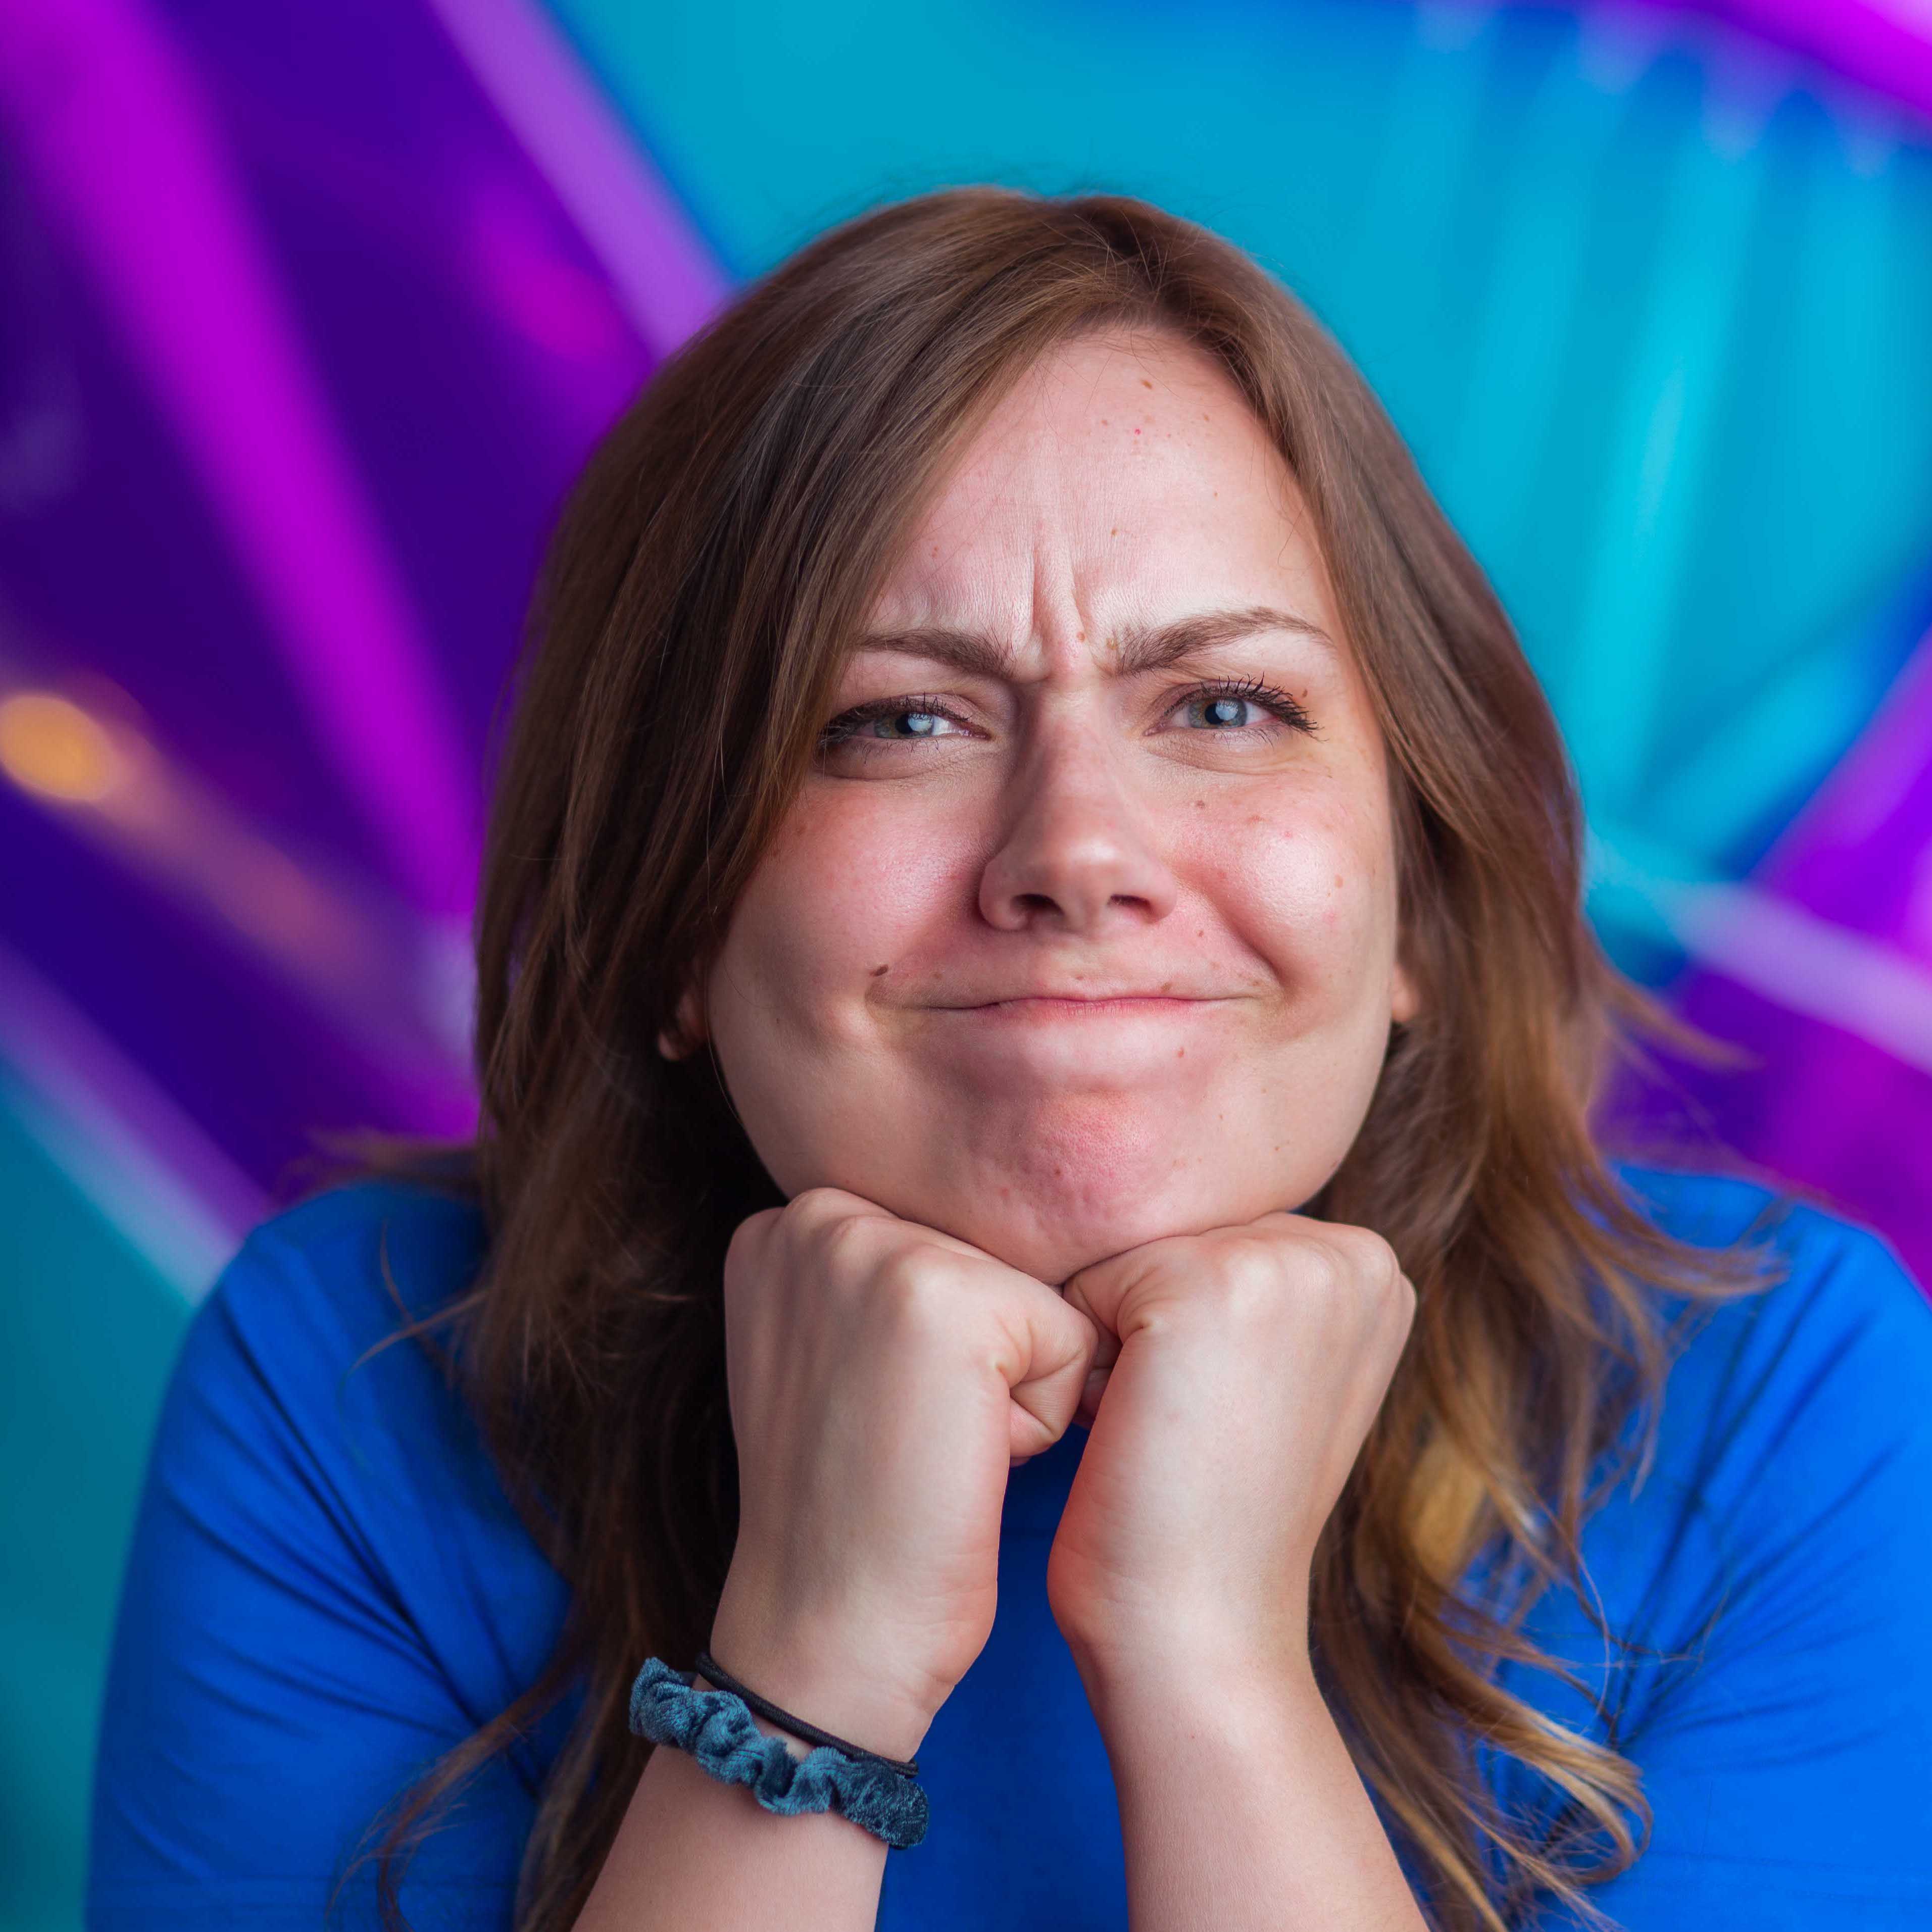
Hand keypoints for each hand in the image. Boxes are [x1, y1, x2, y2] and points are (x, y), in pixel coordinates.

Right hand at [708, 1188, 1097, 1760]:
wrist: (826, 1631)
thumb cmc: (848, 1510)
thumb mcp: (827, 1355)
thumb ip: (872, 1279)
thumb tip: (979, 1250)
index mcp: (785, 1225)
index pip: (941, 1246)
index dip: (935, 1345)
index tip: (873, 1412)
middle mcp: (818, 1216)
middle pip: (990, 1263)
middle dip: (978, 1355)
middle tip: (906, 1436)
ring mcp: (876, 1249)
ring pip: (1034, 1299)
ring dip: (1011, 1384)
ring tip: (933, 1446)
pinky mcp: (947, 1297)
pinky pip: (1070, 1339)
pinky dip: (1044, 1417)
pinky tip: (966, 1461)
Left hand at [1045, 1212, 1414, 1687]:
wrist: (1200, 1632)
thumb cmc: (1211, 1518)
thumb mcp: (1273, 1378)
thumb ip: (1260, 1288)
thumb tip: (1171, 1202)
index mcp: (1371, 1267)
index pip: (1214, 1233)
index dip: (1184, 1327)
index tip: (1217, 1417)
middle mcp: (1349, 1249)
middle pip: (1171, 1230)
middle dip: (1146, 1321)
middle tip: (1183, 1430)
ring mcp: (1283, 1259)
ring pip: (1125, 1252)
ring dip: (1111, 1335)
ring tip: (1158, 1425)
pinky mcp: (1206, 1281)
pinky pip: (1084, 1281)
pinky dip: (1080, 1356)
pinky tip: (1126, 1425)